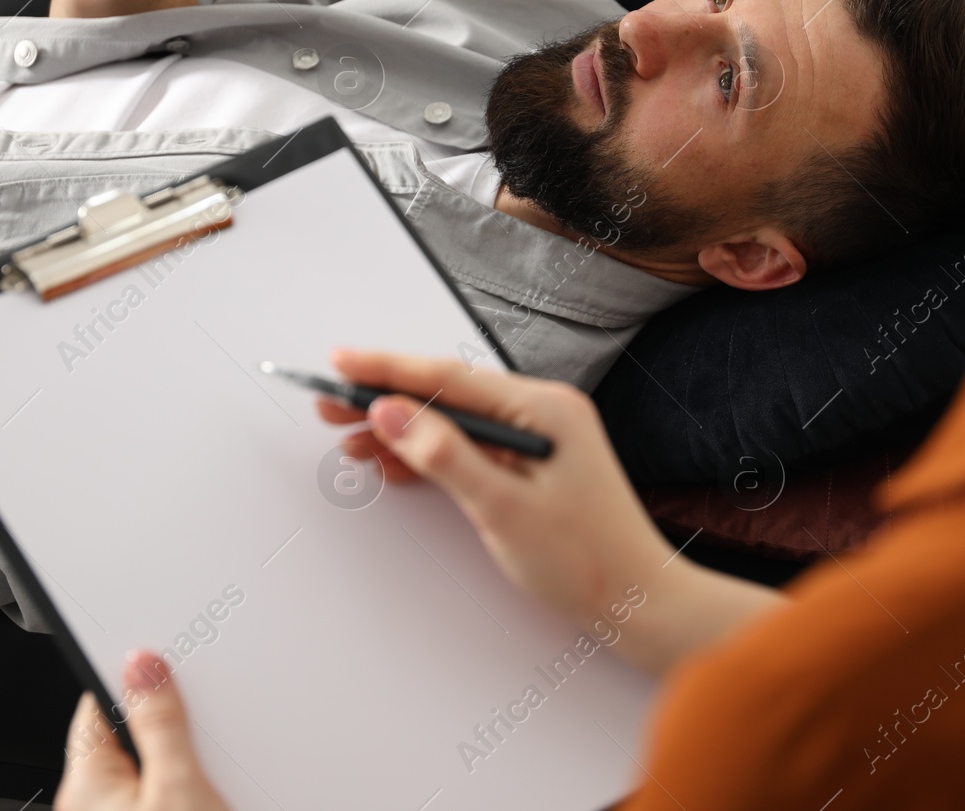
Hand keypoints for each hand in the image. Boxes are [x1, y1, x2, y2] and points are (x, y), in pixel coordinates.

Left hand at [55, 651, 230, 810]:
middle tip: (203, 714)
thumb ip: (160, 724)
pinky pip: (164, 782)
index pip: (101, 704)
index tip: (167, 656)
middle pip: (130, 730)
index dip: (135, 675)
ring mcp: (125, 810)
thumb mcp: (177, 783)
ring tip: (214, 758)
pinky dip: (189, 773)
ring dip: (184, 749)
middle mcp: (96, 800)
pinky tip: (215, 780)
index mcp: (86, 784)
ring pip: (152, 757)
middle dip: (168, 716)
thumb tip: (142, 665)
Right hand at [321, 351, 785, 672]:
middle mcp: (541, 413)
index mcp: (543, 408)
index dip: (389, 369)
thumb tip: (393, 414)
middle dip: (385, 400)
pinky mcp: (529, 469)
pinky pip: (467, 451)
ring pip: (452, 425)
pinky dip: (428, 457)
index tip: (341, 362)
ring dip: (401, 432)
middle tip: (328, 404)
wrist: (636, 603)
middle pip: (447, 396)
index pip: (450, 377)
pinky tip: (390, 463)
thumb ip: (445, 457)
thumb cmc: (588, 559)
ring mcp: (536, 441)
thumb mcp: (505, 508)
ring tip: (348, 439)